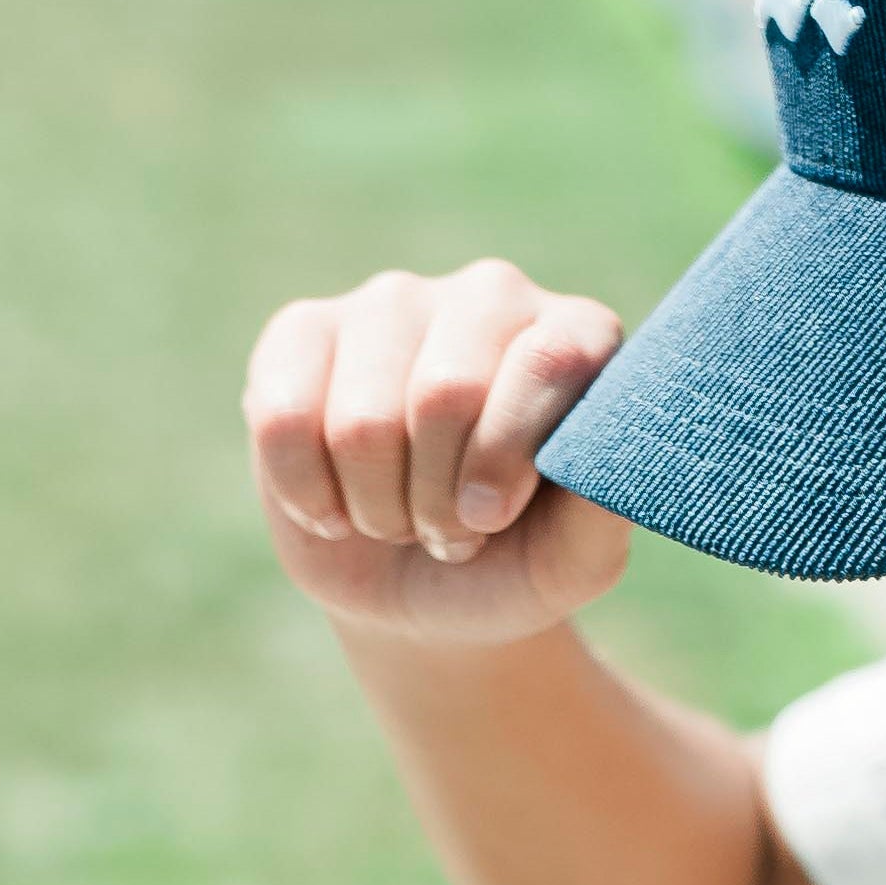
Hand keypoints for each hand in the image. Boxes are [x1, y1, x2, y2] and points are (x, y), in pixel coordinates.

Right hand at [244, 260, 634, 646]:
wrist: (420, 589)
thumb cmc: (512, 563)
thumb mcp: (574, 561)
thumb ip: (602, 508)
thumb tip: (598, 455)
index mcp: (577, 334)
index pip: (550, 362)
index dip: (506, 457)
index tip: (489, 520)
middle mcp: (491, 295)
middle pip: (446, 393)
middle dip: (437, 498)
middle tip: (449, 532)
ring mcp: (393, 302)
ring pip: (362, 420)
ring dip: (377, 504)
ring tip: (400, 516)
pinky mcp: (303, 331)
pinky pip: (283, 417)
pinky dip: (308, 492)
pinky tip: (335, 504)